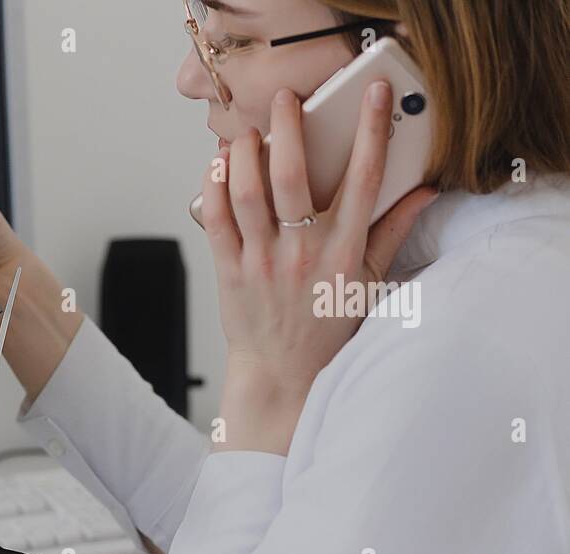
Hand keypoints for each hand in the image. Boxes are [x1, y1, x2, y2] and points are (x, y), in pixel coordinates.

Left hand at [202, 81, 438, 454]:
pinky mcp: (230, 272)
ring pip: (247, 193)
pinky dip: (215, 187)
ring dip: (245, 153)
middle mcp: (303, 253)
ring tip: (248, 133)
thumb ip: (392, 232)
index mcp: (345, 251)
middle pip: (292, 176)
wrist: (284, 373)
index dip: (373, 131)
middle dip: (289, 127)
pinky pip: (217, 221)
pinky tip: (219, 166)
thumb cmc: (327, 326)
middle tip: (286, 99)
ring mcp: (262, 262)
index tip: (375, 94)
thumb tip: (425, 191)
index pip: (365, 179)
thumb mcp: (369, 282)